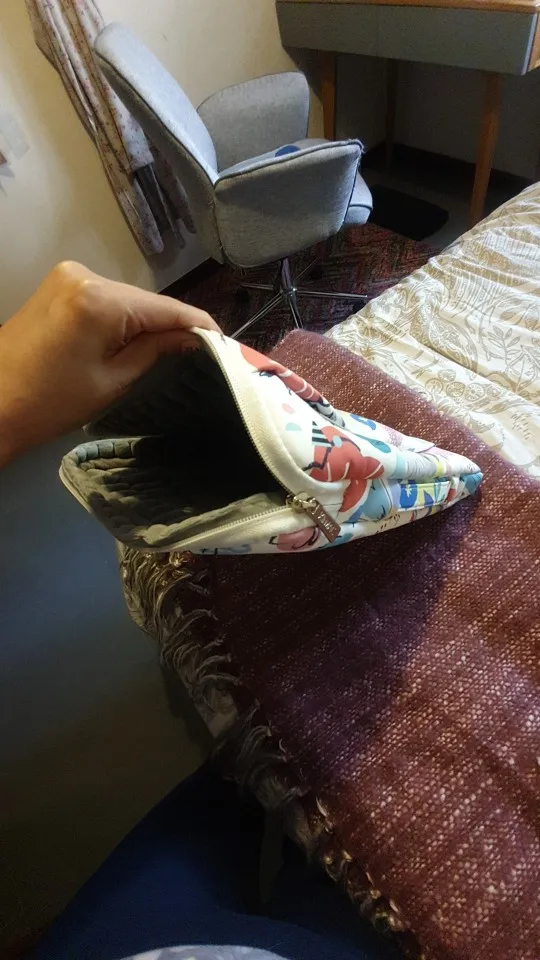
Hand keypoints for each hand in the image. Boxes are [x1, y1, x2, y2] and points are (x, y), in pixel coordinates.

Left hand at [0, 261, 218, 464]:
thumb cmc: (49, 402)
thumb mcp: (113, 380)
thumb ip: (157, 351)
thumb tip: (193, 339)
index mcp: (99, 298)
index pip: (166, 308)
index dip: (200, 327)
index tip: (227, 345)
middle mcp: (85, 274)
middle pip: (147, 302)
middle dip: (173, 327)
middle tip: (202, 356)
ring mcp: (68, 276)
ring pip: (128, 300)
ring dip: (148, 324)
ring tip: (172, 353)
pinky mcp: (59, 286)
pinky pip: (106, 300)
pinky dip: (124, 319)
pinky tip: (136, 342)